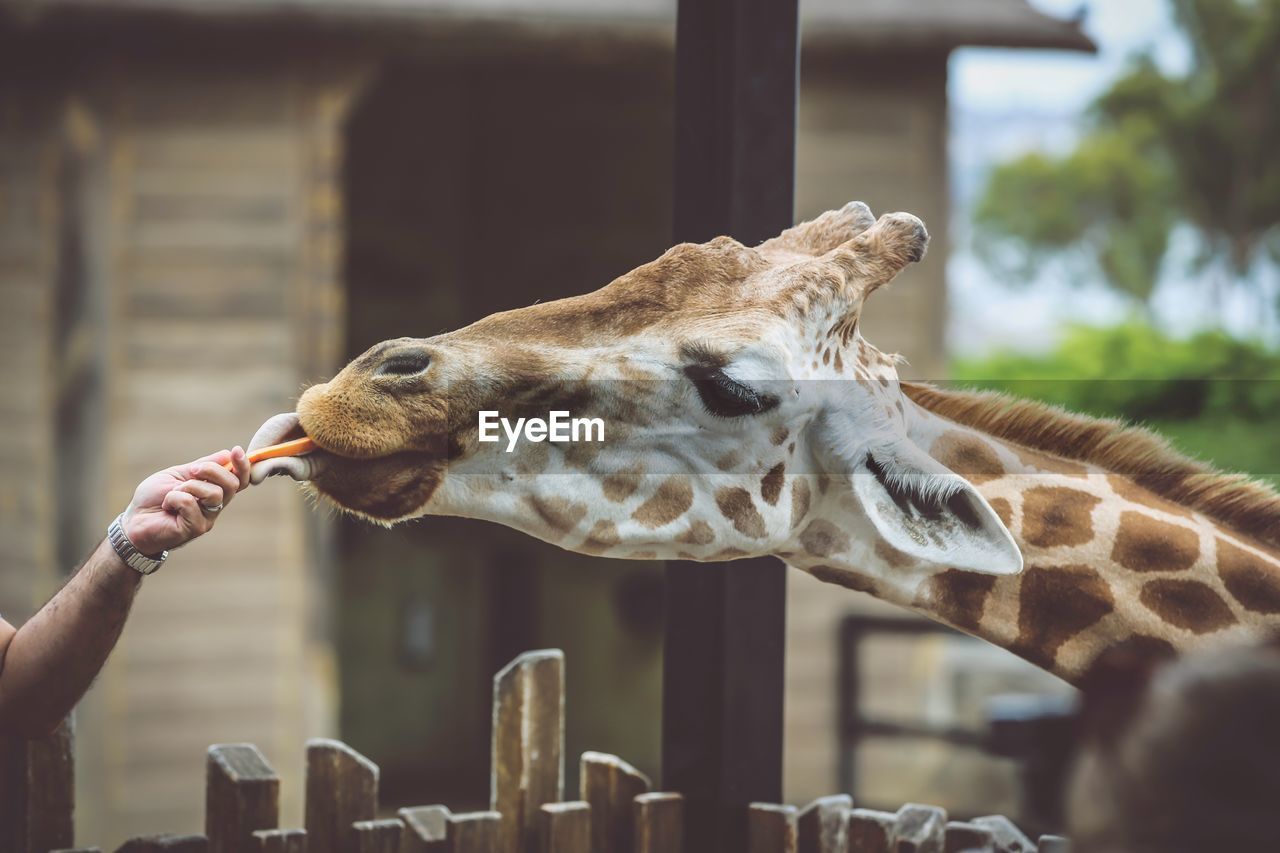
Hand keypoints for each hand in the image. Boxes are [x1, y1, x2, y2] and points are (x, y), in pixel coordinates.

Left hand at [120, 448, 250, 554]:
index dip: (243, 465)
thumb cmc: (155, 497)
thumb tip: (227, 454)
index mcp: (214, 491)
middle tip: (193, 470)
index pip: (239, 480)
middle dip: (213, 470)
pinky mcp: (194, 529)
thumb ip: (203, 466)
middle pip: (232, 485)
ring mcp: (207, 519)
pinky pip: (191, 504)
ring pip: (214, 494)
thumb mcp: (179, 474)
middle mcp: (215, 506)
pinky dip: (174, 498)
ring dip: (190, 486)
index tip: (236, 450)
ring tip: (174, 492)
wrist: (133, 520)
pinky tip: (167, 506)